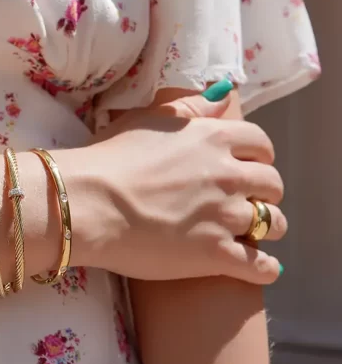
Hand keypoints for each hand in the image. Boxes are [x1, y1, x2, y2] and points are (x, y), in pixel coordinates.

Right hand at [75, 81, 286, 283]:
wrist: (89, 202)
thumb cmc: (110, 158)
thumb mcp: (148, 119)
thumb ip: (189, 107)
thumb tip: (222, 94)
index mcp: (214, 138)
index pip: (261, 144)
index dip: (258, 157)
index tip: (248, 166)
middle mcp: (228, 174)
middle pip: (272, 184)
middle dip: (263, 192)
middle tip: (246, 201)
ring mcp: (225, 216)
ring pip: (273, 223)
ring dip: (267, 227)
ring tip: (253, 234)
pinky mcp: (215, 254)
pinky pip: (259, 266)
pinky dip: (265, 269)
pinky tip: (262, 269)